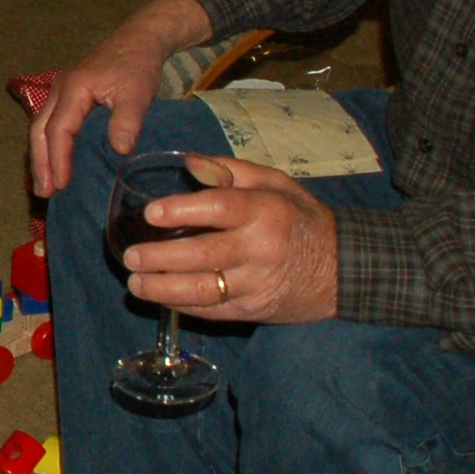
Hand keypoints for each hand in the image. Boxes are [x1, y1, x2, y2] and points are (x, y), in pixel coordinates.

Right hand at [29, 0, 209, 196]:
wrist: (138, 38)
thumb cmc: (137, 64)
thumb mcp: (138, 92)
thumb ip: (127, 120)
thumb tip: (119, 150)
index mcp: (74, 88)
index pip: (59, 129)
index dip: (58, 158)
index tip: (61, 184)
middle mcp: (60, 89)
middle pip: (39, 130)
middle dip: (40, 162)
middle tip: (44, 192)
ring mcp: (61, 91)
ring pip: (40, 126)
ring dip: (41, 156)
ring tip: (44, 184)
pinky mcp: (67, 95)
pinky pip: (50, 122)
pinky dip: (48, 144)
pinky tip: (53, 161)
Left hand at [115, 155, 339, 324]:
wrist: (344, 268)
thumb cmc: (301, 218)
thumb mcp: (276, 183)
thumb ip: (231, 171)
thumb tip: (189, 162)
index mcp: (266, 210)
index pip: (219, 208)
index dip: (181, 210)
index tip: (150, 213)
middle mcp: (261, 248)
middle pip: (204, 255)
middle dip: (161, 258)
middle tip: (130, 256)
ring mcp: (258, 283)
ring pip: (205, 290)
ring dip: (164, 289)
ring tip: (136, 283)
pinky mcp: (255, 309)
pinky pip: (214, 311)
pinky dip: (183, 306)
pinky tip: (160, 298)